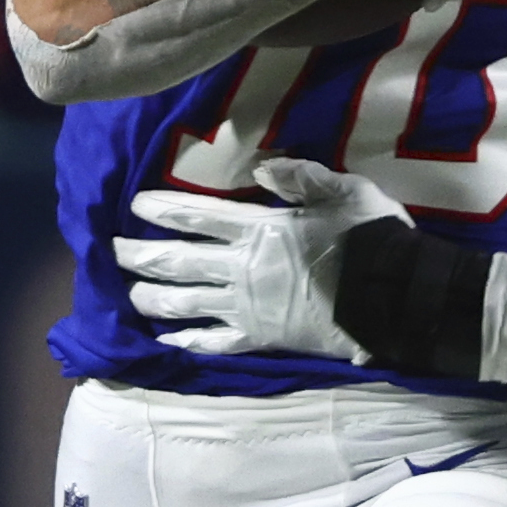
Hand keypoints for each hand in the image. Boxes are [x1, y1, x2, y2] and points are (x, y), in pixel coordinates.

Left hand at [115, 155, 401, 362]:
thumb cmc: (373, 240)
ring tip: (129, 292)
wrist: (394, 300)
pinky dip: (187, 340)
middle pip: (178, 261)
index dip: (162, 210)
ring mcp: (247, 308)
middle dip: (140, 254)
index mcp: (260, 230)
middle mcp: (242, 269)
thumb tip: (262, 164)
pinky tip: (166, 340)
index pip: (197, 217)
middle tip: (112, 250)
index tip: (133, 205)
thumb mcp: (345, 192)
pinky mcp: (261, 339)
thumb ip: (302, 177)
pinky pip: (215, 342)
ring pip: (185, 303)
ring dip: (151, 297)